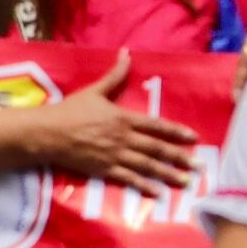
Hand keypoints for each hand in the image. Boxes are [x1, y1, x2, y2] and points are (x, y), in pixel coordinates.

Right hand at [13, 49, 198, 195]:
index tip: (194, 138)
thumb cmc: (70, 110)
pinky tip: (159, 194)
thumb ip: (114, 75)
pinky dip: (144, 187)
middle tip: (199, 166)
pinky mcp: (104, 170)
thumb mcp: (94, 91)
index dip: (176, 132)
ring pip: (147, 166)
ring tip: (186, 182)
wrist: (47, 132)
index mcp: (123, 118)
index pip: (156, 126)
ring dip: (168, 174)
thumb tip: (126, 53)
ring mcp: (114, 156)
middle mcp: (123, 138)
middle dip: (180, 157)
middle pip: (157, 149)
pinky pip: (128, 180)